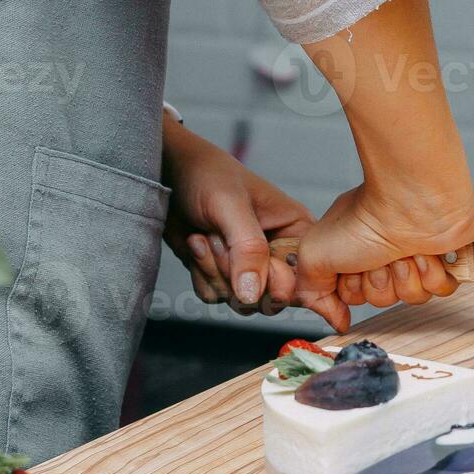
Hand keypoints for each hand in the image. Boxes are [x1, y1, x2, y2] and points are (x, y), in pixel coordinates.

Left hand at [161, 118, 349, 330]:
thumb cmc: (207, 175)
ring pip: (240, 300)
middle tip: (219, 242)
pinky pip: (215, 296)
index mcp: (295, 230)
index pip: (304, 276)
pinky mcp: (222, 273)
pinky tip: (196, 244)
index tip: (252, 266)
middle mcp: (277, 252)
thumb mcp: (231, 207)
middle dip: (237, 275)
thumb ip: (248, 249)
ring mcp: (249, 265)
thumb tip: (253, 295)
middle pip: (272, 297)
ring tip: (204, 236)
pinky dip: (200, 275)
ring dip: (214, 272)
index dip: (279, 282)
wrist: (169, 173)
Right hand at [298, 184, 473, 309]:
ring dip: (405, 277)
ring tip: (403, 253)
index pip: (354, 294)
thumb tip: (337, 320)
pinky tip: (424, 253)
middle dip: (380, 283)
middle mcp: (386, 252)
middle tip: (379, 259)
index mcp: (357, 250)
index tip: (352, 268)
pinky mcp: (448, 258)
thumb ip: (313, 293)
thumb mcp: (314, 254)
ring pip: (412, 297)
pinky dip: (432, 274)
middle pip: (383, 298)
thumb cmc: (366, 217)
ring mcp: (417, 254)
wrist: (410, 200)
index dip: (353, 288)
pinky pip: (442, 290)